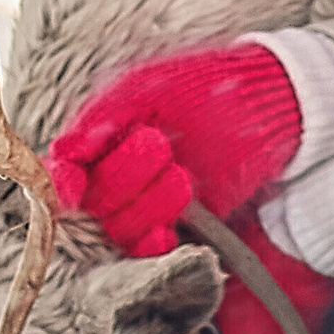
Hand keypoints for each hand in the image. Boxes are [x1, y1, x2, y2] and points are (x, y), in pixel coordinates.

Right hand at [49, 41, 301, 256]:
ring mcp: (148, 200)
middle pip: (93, 200)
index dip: (60, 183)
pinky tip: (166, 232)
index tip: (73, 188)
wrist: (273, 104)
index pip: (63, 170)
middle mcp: (118, 172)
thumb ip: (102, 117)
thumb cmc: (208, 84)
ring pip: (120, 226)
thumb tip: (63, 154)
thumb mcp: (148, 87)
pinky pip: (149, 249)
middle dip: (121, 179)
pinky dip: (153, 244)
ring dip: (146, 204)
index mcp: (102, 135)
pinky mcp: (180, 224)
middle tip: (158, 145)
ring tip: (182, 176)